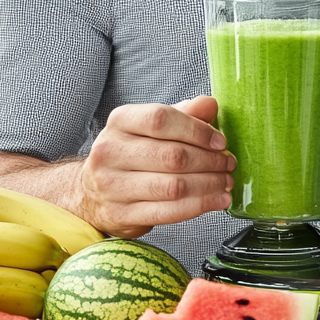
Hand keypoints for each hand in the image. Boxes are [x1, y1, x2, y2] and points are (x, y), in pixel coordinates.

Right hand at [77, 96, 235, 237]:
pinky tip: (218, 200)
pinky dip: (200, 206)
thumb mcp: (152, 127)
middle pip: (172, 156)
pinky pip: (169, 212)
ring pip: (174, 187)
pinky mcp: (120, 215)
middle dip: (210, 161)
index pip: (161, 119)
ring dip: (209, 185)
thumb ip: (183, 114)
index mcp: (120, 121)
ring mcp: (112, 186)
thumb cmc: (132, 153)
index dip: (197, 130)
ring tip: (226, 182)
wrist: (91, 192)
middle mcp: (110, 151)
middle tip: (229, 164)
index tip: (220, 141)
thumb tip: (210, 104)